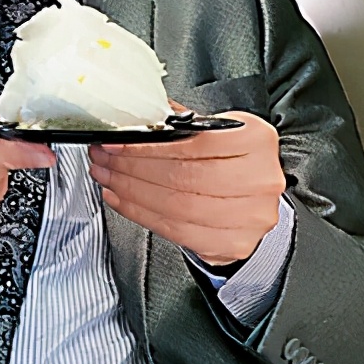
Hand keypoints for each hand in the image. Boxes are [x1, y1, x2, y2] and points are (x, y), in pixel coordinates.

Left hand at [87, 103, 285, 265]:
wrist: (255, 196)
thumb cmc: (231, 158)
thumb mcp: (214, 128)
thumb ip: (179, 123)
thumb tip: (135, 120)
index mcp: (255, 140)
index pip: (191, 145)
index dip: (147, 147)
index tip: (115, 144)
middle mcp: (259, 180)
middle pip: (182, 177)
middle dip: (132, 168)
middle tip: (105, 160)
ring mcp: (250, 216)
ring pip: (177, 207)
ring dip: (131, 192)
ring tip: (108, 177)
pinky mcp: (233, 243)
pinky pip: (177, 231)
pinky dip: (142, 214)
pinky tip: (123, 199)